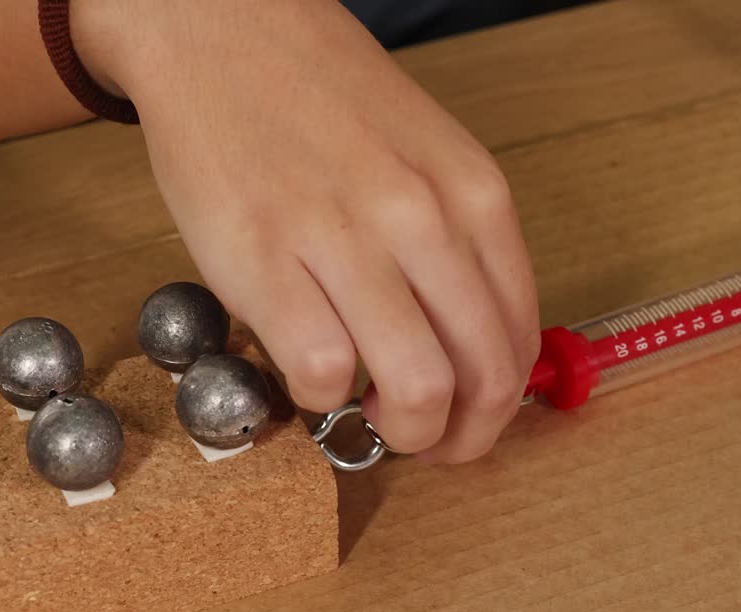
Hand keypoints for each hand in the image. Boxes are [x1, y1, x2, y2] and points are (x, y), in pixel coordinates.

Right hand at [79, 0, 539, 462]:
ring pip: (415, 390)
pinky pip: (320, 373)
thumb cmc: (323, 101)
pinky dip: (319, 396)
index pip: (518, 339)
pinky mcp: (261, 258)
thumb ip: (457, 248)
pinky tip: (304, 370)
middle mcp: (422, 216)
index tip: (467, 422)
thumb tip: (466, 353)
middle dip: (459, 440)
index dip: (497, 408)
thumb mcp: (427, 157)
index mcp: (474, 194)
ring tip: (365, 413)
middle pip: (482, 379)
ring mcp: (343, 237)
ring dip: (398, 433)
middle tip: (424, 442)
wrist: (222, 32)